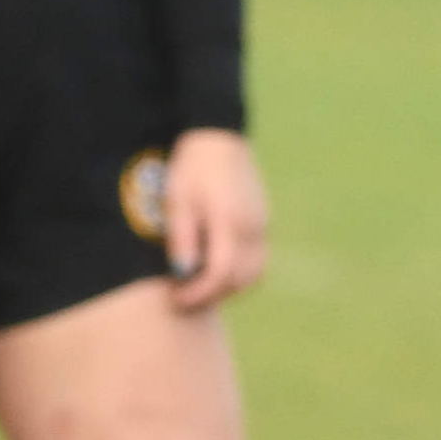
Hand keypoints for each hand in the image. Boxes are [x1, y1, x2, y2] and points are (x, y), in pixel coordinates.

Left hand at [159, 127, 273, 307]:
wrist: (219, 140)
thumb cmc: (191, 168)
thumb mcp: (177, 200)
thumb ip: (182, 238)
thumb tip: (182, 273)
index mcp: (229, 220)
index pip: (221, 272)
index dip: (199, 292)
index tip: (176, 299)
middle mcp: (253, 228)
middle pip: (240, 279)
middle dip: (212, 295)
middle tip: (184, 298)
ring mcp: (263, 227)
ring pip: (254, 274)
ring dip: (228, 288)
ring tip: (200, 287)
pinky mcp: (264, 225)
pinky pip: (257, 261)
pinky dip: (239, 275)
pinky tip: (216, 270)